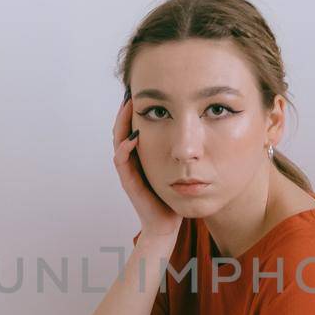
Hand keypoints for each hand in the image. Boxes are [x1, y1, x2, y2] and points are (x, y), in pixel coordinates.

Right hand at [112, 90, 181, 240]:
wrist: (168, 224)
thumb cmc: (174, 195)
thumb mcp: (179, 166)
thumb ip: (182, 149)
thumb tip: (195, 128)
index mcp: (142, 154)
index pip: (134, 124)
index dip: (137, 108)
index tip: (145, 90)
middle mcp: (132, 160)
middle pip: (123, 128)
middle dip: (126, 109)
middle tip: (132, 91)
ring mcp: (129, 170)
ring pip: (118, 140)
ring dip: (122, 123)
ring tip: (128, 106)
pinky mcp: (129, 182)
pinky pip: (121, 162)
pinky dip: (125, 148)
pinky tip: (133, 138)